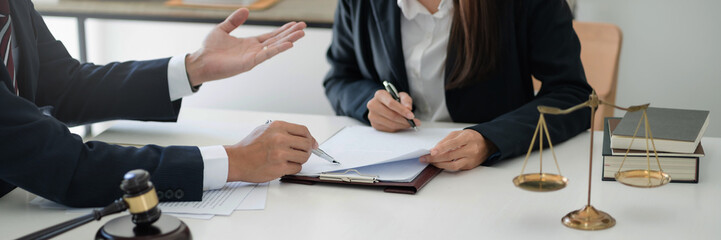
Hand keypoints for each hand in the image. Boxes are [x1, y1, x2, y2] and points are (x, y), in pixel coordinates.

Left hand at [185, 8, 306, 85]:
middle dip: (290, 33)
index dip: (283, 30)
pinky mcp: (249, 63)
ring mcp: (253, 57)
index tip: (294, 24)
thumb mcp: (222, 29)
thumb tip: (245, 10)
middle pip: (277, 40)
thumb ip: (234, 20)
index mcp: (250, 43)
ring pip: (275, 47)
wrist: (200, 61)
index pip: (271, 36)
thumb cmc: (209, 49)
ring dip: (289, 40)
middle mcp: (254, 50)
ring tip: (302, 33)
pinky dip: (278, 49)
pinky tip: (289, 44)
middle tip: (304, 26)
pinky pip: (266, 55)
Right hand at [224, 121, 317, 182]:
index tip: (312, 144)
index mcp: (278, 127)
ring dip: (300, 160)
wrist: (236, 160)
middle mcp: (280, 138)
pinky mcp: (279, 167)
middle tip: (302, 153)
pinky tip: (283, 166)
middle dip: (307, 150)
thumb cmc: (249, 147)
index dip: (310, 138)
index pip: (304, 131)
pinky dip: (293, 168)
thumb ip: (284, 131)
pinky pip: (297, 168)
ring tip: (289, 159)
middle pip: (307, 144)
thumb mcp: (265, 130)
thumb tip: (306, 137)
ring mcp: (280, 153)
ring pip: (304, 157)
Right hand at [367, 90, 420, 131]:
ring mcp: (372, 116)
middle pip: (391, 115)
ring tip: (410, 124)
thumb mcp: (401, 96)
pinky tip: (402, 124)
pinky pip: (389, 129)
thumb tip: (408, 108)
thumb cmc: (393, 99)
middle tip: (414, 122)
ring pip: (391, 124)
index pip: (391, 103)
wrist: (384, 105)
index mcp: (379, 95)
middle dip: (404, 120)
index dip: (402, 110)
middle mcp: (373, 105)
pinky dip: (398, 128)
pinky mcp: (374, 124)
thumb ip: (406, 100)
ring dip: (402, 125)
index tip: (411, 116)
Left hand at [419, 130, 497, 170]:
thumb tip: (435, 149)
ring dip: (439, 165)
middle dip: (435, 158)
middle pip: (451, 156)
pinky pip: (456, 168)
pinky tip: (439, 164)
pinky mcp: (470, 166)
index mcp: (468, 138)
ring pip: (453, 165)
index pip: (453, 144)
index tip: (431, 152)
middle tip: (425, 158)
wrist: (487, 144)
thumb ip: (446, 140)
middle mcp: (471, 149)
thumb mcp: (459, 133)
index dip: (441, 148)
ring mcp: (471, 159)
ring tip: (430, 162)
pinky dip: (446, 166)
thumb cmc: (472, 137)